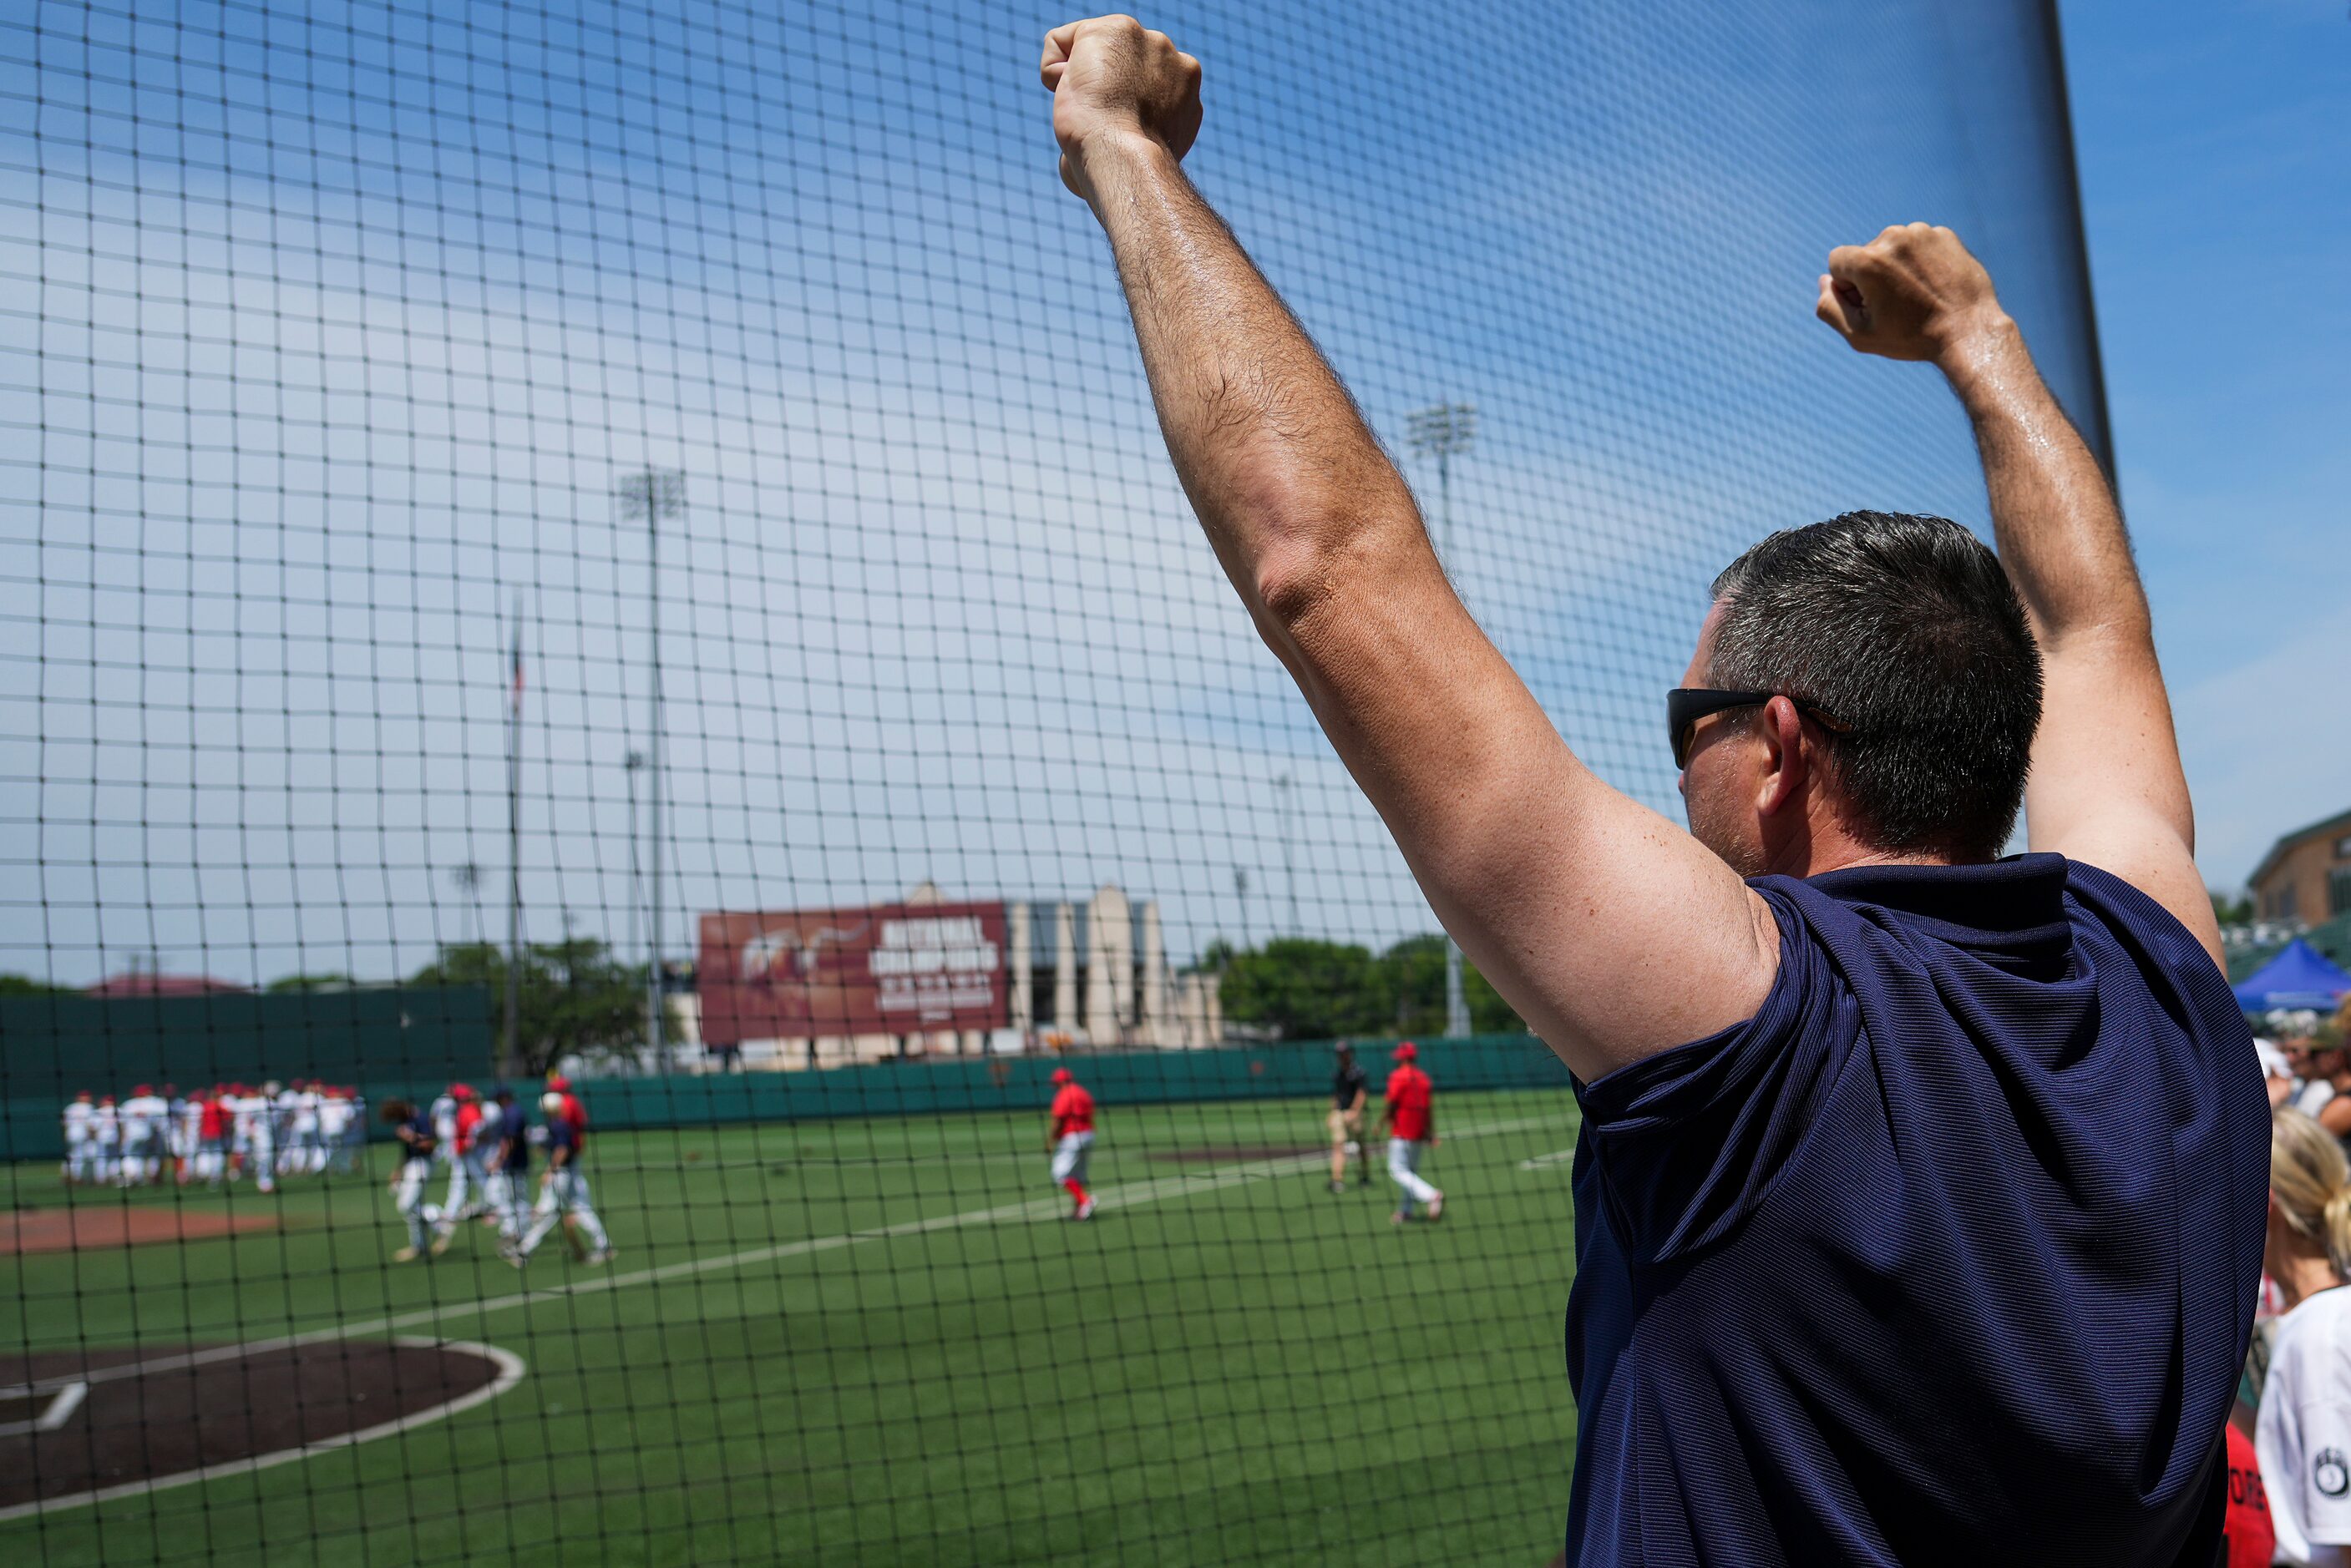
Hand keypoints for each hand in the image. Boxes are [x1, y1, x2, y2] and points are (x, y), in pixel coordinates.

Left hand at [1040, 16, 1200, 203]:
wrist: (1126, 158)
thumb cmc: (1125, 172)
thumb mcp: (1141, 148)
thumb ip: (1132, 126)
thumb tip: (1084, 152)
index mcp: (1184, 83)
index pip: (1135, 80)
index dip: (1116, 106)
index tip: (1119, 132)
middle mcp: (1170, 53)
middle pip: (1113, 61)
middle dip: (1100, 87)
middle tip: (1103, 122)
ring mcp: (1143, 37)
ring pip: (1087, 49)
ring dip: (1077, 80)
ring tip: (1088, 110)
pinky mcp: (1110, 29)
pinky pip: (1059, 42)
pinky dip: (1051, 70)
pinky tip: (1067, 94)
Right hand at [1815, 223, 2007, 363]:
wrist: (1969, 331)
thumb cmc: (1911, 337)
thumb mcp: (1859, 334)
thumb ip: (1828, 307)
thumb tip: (1824, 281)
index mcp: (1868, 260)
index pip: (1837, 262)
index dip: (1848, 287)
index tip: (1870, 304)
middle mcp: (1893, 237)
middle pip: (1866, 254)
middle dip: (1874, 275)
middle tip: (1898, 305)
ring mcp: (1922, 233)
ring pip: (1893, 247)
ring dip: (1897, 267)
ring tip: (1918, 295)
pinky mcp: (1944, 234)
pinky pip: (1919, 245)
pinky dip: (1921, 262)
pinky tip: (1934, 285)